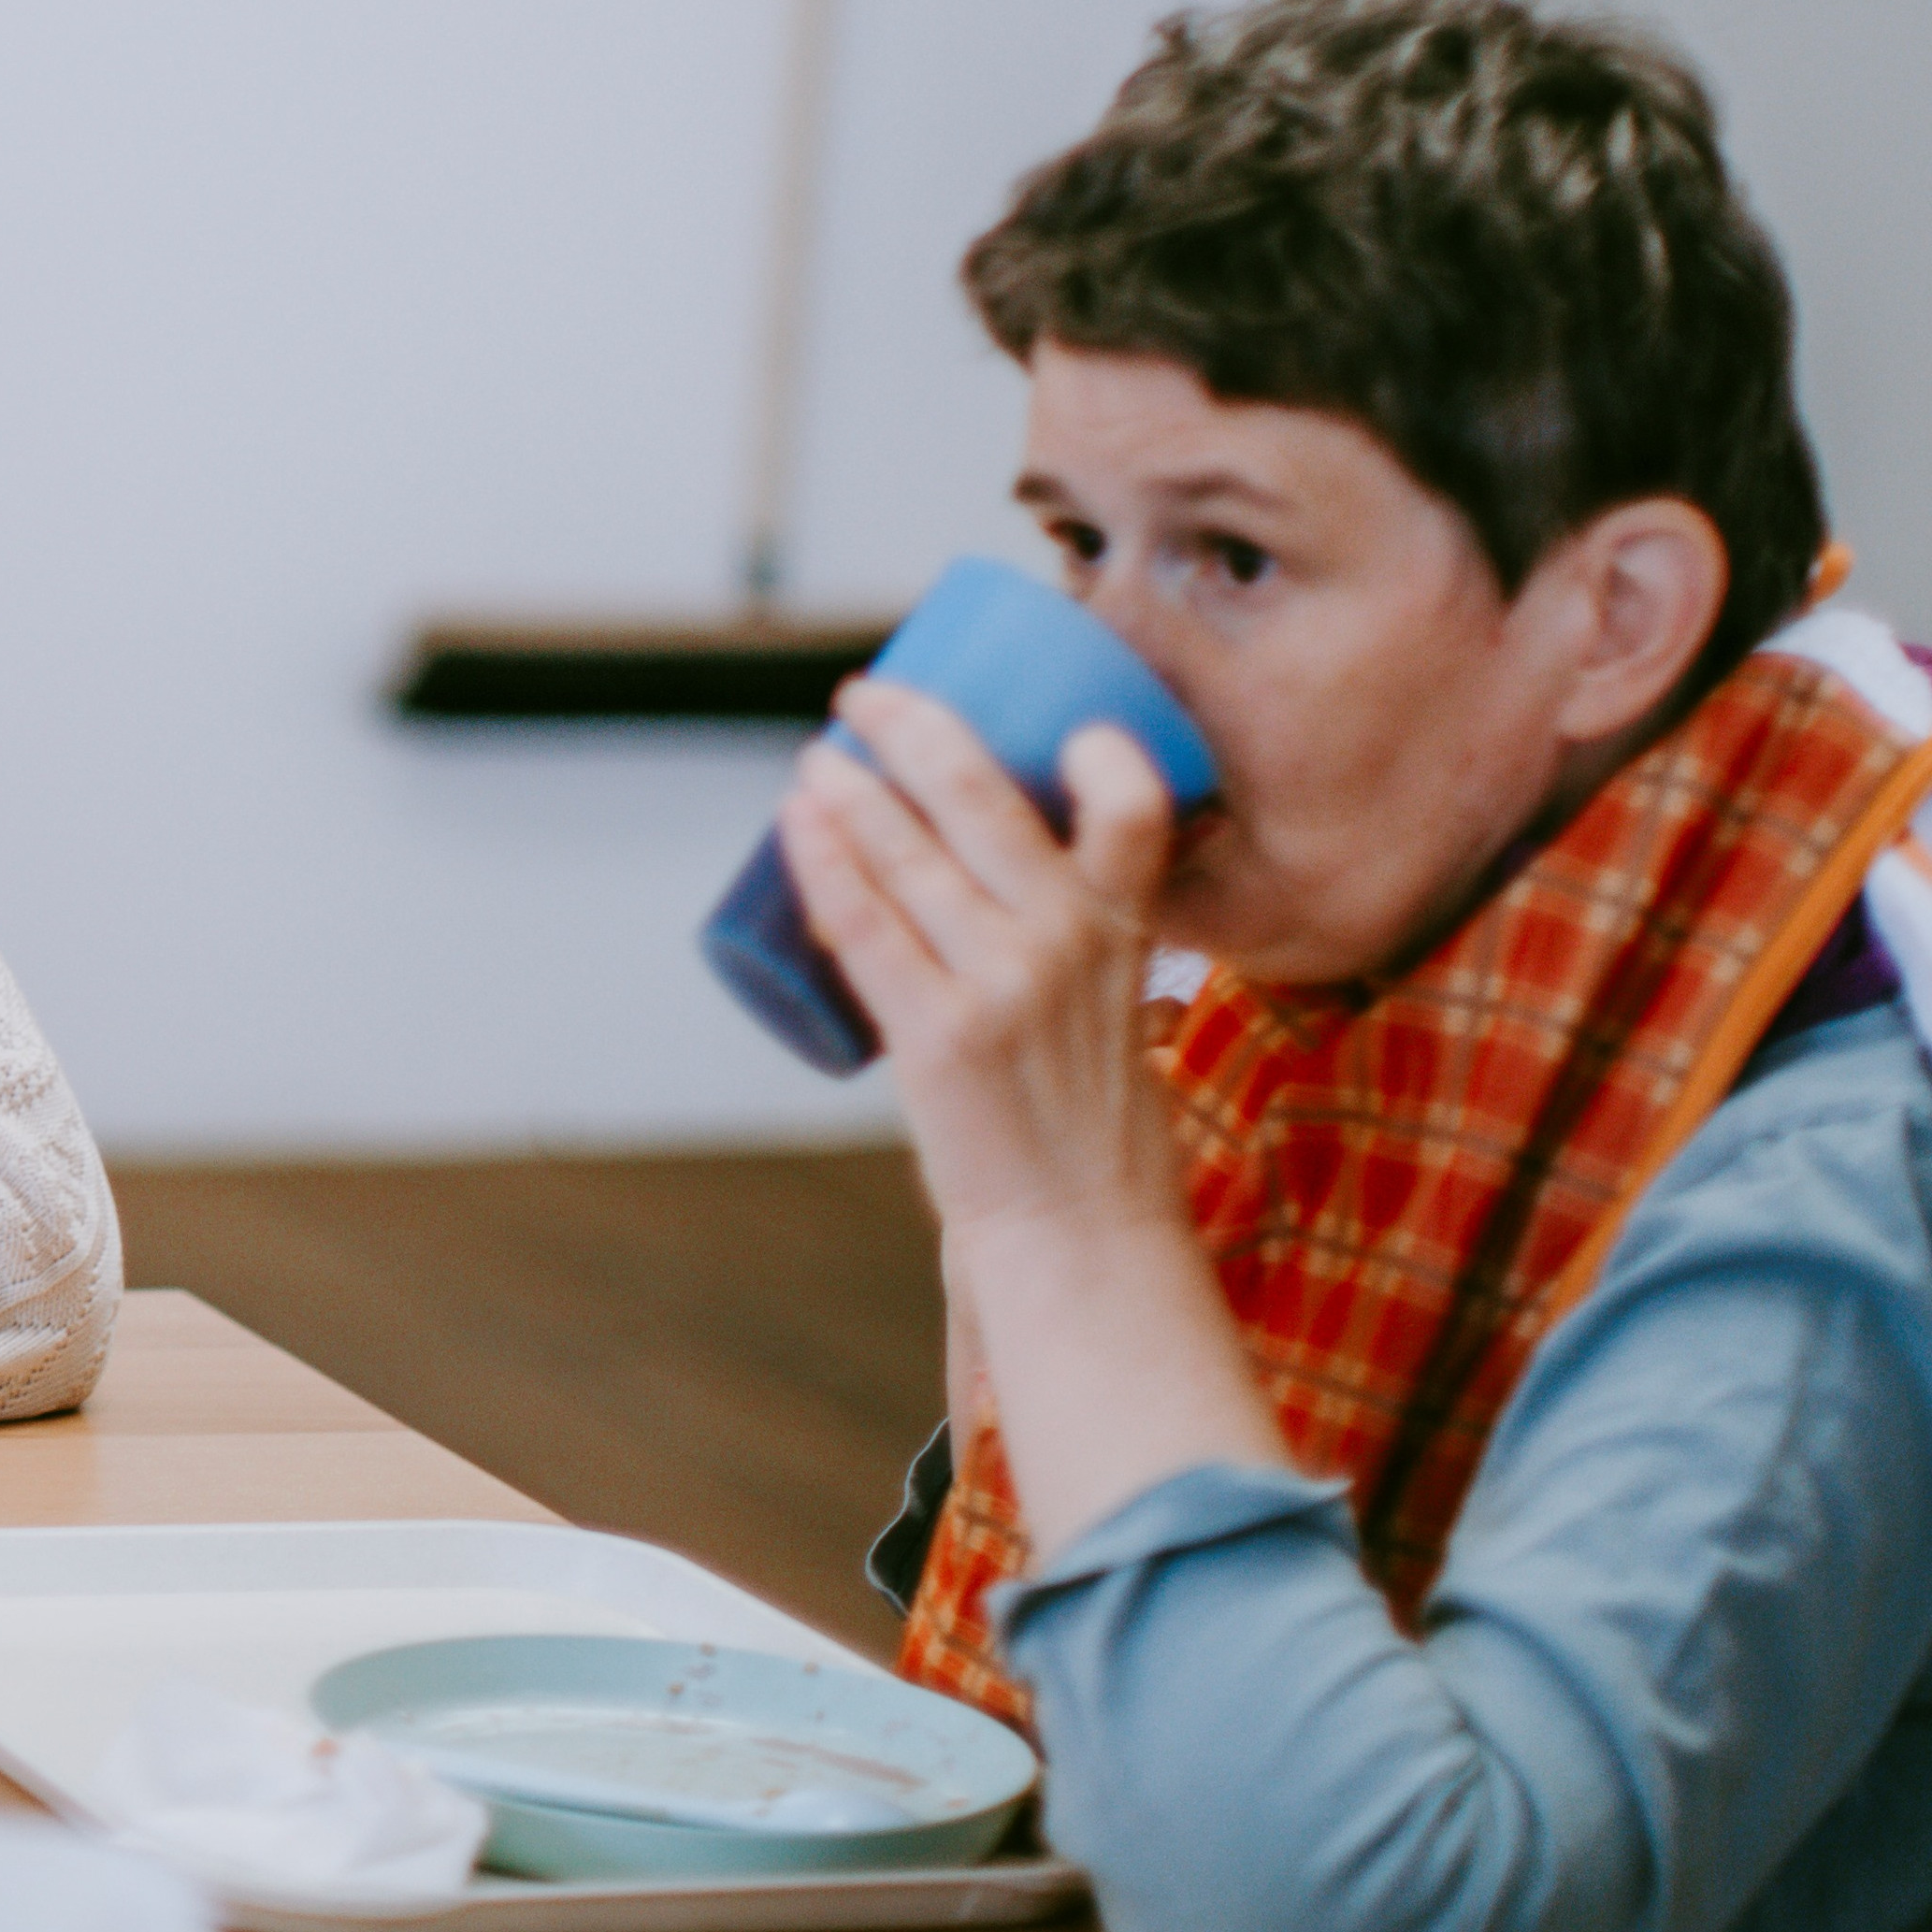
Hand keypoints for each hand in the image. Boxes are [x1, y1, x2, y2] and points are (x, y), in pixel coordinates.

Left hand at [779, 681, 1281, 1552]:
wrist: (1078, 1236)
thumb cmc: (1086, 1124)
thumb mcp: (1115, 1010)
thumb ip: (1078, 943)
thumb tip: (998, 874)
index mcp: (1125, 932)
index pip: (1137, 805)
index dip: (1097, 746)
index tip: (1050, 717)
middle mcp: (1067, 942)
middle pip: (983, 794)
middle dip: (914, 726)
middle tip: (867, 696)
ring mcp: (1000, 983)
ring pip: (905, 848)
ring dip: (847, 787)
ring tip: (816, 760)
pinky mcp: (935, 1033)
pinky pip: (860, 921)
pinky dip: (820, 860)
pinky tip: (795, 822)